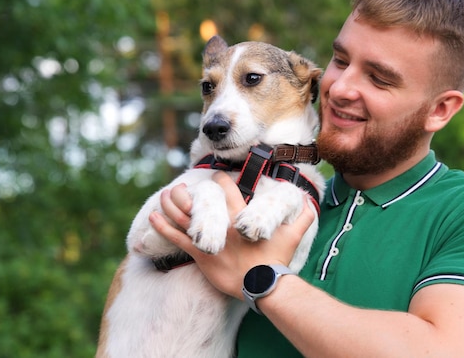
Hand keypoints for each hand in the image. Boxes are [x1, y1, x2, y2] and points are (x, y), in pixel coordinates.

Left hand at [149, 171, 314, 299]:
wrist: (264, 285)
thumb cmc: (277, 260)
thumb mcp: (292, 236)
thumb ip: (301, 219)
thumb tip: (311, 205)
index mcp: (242, 216)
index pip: (227, 190)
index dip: (220, 180)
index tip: (215, 177)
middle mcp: (223, 224)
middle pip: (202, 200)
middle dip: (191, 190)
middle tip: (182, 185)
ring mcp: (211, 239)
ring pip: (185, 216)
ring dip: (173, 204)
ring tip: (165, 194)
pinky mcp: (201, 255)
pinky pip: (178, 239)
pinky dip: (163, 228)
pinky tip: (152, 217)